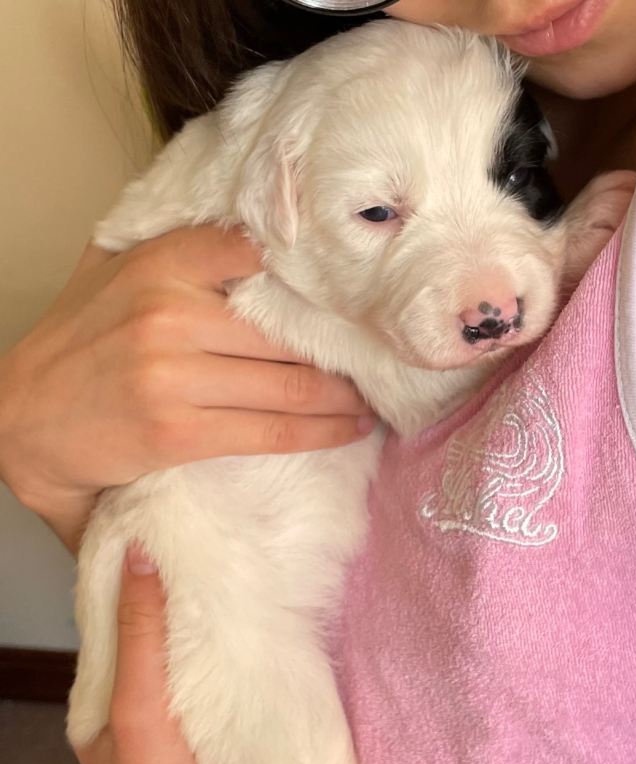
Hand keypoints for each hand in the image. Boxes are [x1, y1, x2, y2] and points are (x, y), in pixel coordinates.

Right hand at [0, 225, 372, 549]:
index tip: (352, 300)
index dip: (314, 281)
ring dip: (345, 397)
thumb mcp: (112, 273)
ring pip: (291, 384)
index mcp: (160, 264)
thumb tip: (256, 238)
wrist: (23, 421)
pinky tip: (351, 429)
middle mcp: (172, 313)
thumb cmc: (78, 344)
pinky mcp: (181, 432)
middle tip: (378, 360)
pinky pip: (274, 430)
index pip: (256, 252)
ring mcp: (176, 376)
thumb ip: (176, 250)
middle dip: (342, 352)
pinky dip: (323, 432)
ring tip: (371, 398)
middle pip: (288, 332)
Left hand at [73, 544, 237, 763]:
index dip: (134, 590)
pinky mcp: (207, 757)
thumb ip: (140, 637)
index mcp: (97, 712)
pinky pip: (213, 703)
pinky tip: (252, 657)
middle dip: (177, 612)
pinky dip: (227, 675)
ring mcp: (171, 743)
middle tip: (210, 565)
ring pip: (185, 677)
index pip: (114, 632)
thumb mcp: (136, 710)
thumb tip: (139, 555)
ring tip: (237, 598)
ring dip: (207, 644)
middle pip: (152, 652)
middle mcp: (129, 724)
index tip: (163, 545)